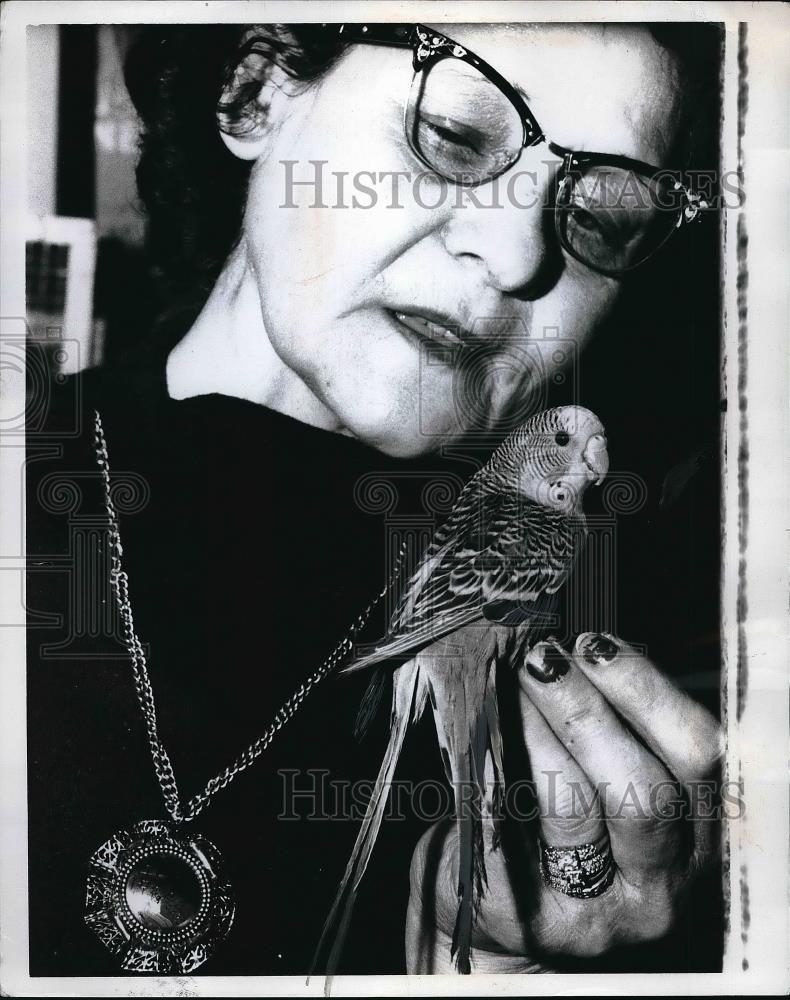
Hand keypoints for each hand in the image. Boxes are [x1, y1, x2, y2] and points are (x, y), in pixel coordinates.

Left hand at [406, 634, 723, 972]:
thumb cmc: (554, 826)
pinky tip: (475, 738)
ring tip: (504, 689)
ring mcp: (600, 914)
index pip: (698, 757)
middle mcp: (662, 885)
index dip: (646, 691)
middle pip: (643, 790)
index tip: (593, 644)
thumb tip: (578, 647)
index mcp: (695, 836)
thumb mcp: (603, 777)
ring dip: (534, 731)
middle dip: (586, 710)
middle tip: (539, 660)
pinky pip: (507, 830)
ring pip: (574, 807)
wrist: (497, 913)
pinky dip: (490, 772)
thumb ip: (611, 727)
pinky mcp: (533, 921)